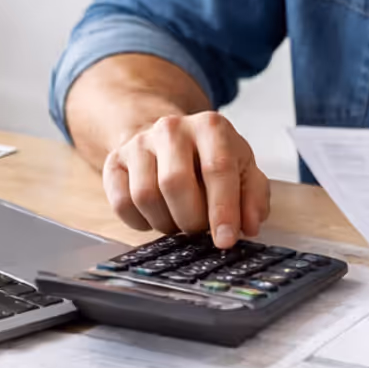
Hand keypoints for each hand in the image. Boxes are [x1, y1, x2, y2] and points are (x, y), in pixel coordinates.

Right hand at [102, 112, 270, 247]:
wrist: (171, 140)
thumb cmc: (211, 159)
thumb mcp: (243, 170)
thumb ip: (254, 197)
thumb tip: (250, 225)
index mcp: (210, 126)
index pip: (216, 169)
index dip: (222, 209)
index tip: (225, 240)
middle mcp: (171, 128)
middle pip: (175, 183)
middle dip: (190, 219)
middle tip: (199, 229)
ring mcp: (139, 143)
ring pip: (145, 196)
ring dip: (166, 222)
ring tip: (179, 220)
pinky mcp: (114, 161)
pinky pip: (121, 203)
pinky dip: (141, 222)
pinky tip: (157, 216)